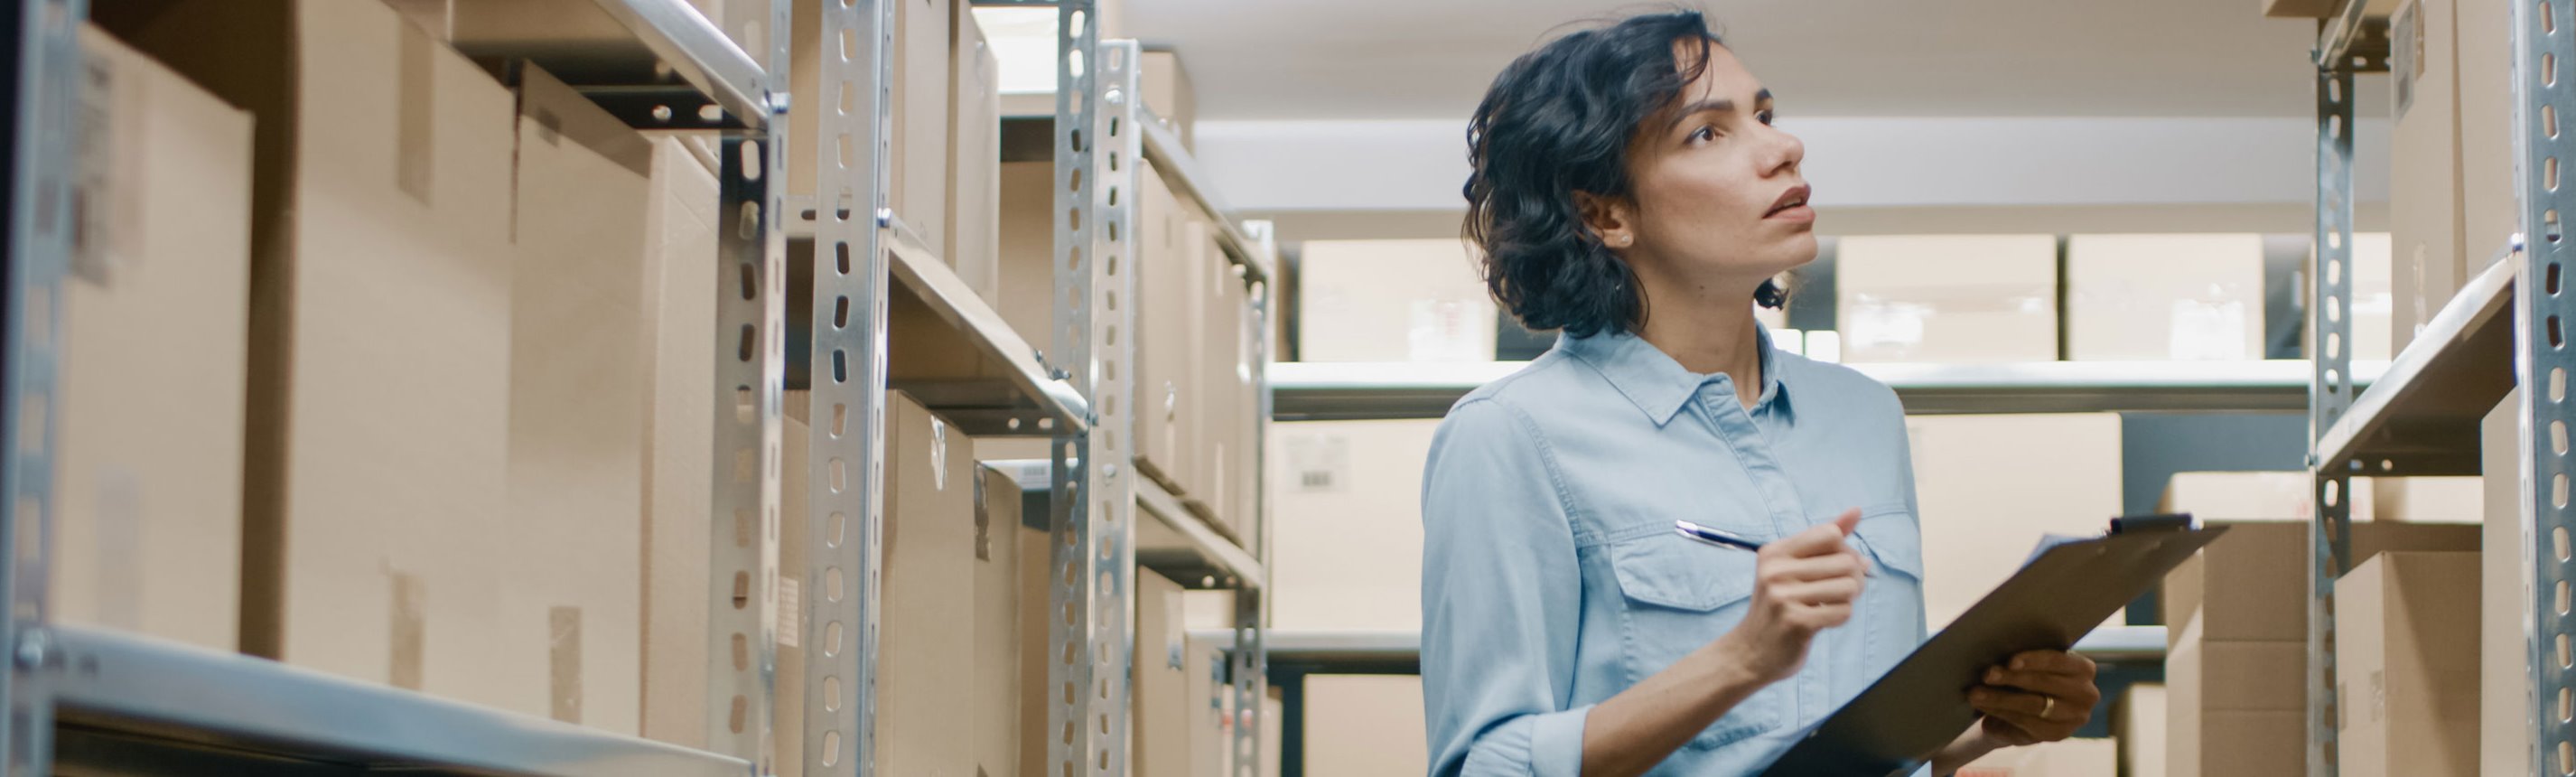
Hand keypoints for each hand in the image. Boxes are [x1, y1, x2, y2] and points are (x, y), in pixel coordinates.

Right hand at [1713, 510, 1866, 684]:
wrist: (1751, 651)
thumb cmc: (1779, 606)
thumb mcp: (1793, 567)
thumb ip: (1825, 539)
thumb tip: (1857, 511)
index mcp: (1775, 552)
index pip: (1831, 534)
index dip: (1845, 550)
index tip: (1837, 567)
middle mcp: (1775, 570)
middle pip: (1846, 561)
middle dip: (1854, 577)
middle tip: (1839, 591)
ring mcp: (1783, 597)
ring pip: (1849, 587)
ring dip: (1849, 599)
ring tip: (1831, 604)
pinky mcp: (1796, 622)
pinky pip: (1843, 611)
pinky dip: (1841, 616)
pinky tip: (1824, 619)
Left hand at [1968, 650, 2100, 746]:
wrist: (2028, 711)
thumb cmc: (2030, 678)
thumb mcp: (2033, 665)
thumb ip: (2025, 658)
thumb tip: (1997, 649)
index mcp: (2083, 669)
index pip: (2059, 660)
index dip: (2034, 660)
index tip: (2010, 661)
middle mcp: (2086, 694)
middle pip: (2044, 683)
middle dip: (2011, 678)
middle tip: (1986, 674)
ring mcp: (2074, 717)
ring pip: (2033, 705)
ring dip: (2000, 698)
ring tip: (1975, 693)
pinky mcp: (2058, 735)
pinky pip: (2026, 722)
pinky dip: (2001, 713)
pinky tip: (1984, 707)